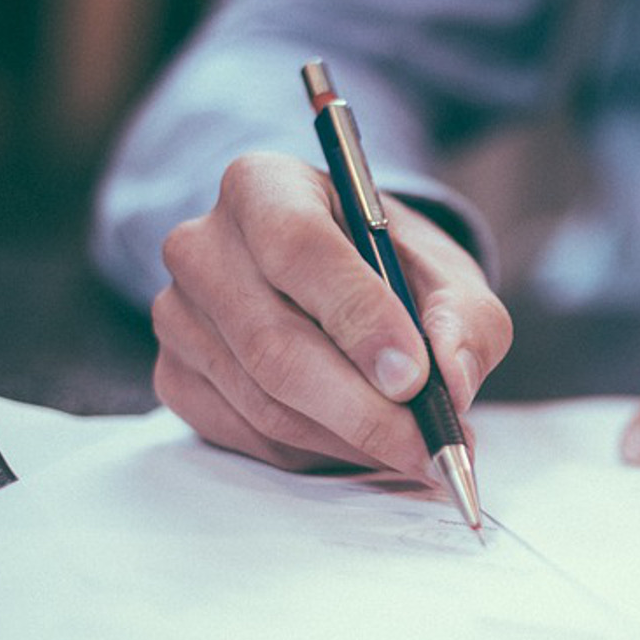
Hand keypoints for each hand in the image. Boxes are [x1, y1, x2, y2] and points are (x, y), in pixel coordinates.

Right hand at [151, 152, 511, 475]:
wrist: (340, 283)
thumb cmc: (391, 269)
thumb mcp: (447, 274)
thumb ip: (464, 319)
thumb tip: (452, 380)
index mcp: (264, 186)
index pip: (298, 248)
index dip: (358, 317)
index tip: (414, 377)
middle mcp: (203, 245)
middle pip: (274, 343)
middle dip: (363, 409)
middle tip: (429, 445)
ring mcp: (178, 315)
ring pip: (265, 402)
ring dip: (349, 439)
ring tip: (414, 449)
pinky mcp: (175, 376)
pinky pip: (249, 435)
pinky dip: (317, 453)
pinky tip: (362, 443)